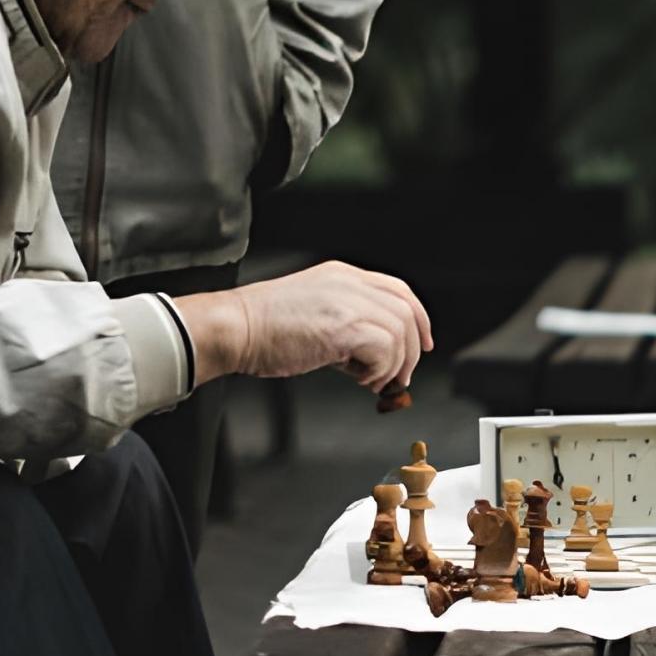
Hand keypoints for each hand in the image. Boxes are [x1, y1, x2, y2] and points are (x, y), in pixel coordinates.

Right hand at [183, 261, 432, 391]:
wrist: (234, 328)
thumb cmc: (263, 328)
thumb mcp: (313, 311)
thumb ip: (346, 323)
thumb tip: (372, 356)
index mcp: (343, 275)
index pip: (399, 290)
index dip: (418, 319)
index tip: (421, 345)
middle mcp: (349, 283)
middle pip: (407, 311)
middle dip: (410, 350)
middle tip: (398, 377)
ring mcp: (347, 302)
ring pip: (401, 332)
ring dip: (393, 365)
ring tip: (369, 380)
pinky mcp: (342, 326)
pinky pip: (386, 348)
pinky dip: (380, 370)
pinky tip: (357, 378)